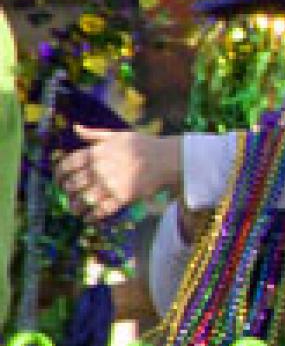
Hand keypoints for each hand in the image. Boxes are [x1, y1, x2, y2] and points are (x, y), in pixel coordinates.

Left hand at [55, 127, 180, 222]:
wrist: (164, 159)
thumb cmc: (142, 145)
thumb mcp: (116, 135)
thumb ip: (93, 134)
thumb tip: (75, 128)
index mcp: (95, 153)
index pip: (66, 166)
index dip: (58, 175)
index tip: (58, 181)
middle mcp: (98, 169)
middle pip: (72, 185)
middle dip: (67, 192)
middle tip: (68, 196)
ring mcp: (109, 185)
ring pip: (83, 200)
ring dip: (75, 207)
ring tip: (75, 210)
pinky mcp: (121, 198)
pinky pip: (101, 211)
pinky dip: (92, 217)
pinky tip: (89, 218)